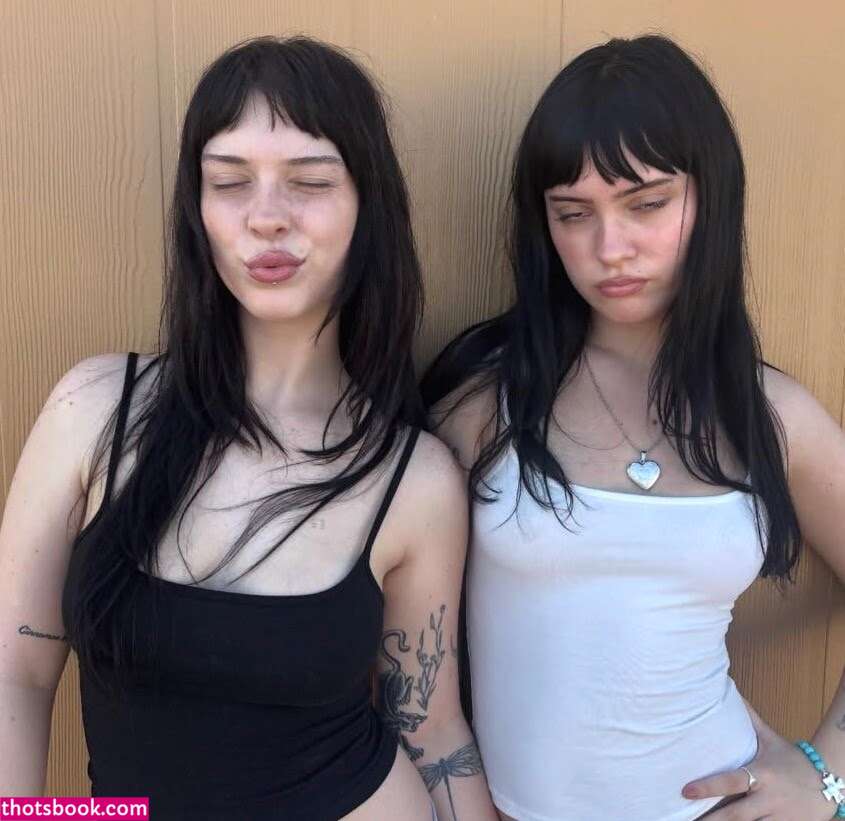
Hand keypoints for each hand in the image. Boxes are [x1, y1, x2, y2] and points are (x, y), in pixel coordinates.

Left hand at [681, 703, 836, 819]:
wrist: (832, 783)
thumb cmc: (793, 760)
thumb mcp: (770, 739)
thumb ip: (750, 718)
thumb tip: (731, 688)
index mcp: (762, 774)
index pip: (731, 781)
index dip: (708, 787)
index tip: (686, 790)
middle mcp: (769, 799)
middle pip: (737, 815)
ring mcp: (779, 818)